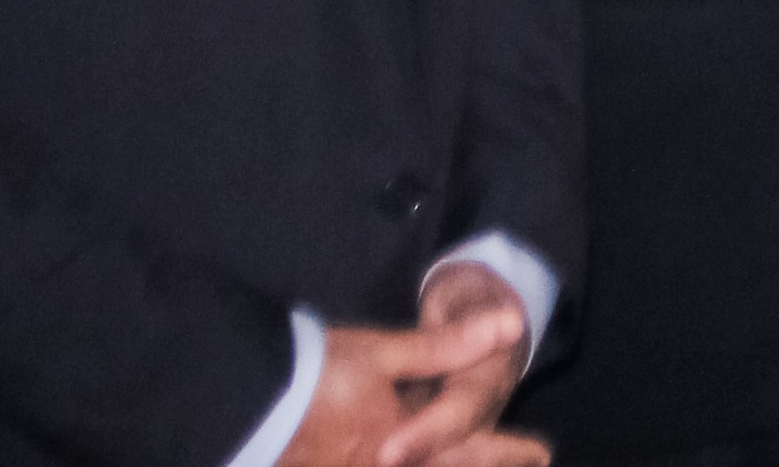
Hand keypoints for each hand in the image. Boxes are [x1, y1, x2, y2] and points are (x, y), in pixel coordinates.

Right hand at [276, 292, 525, 466]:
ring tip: (469, 456)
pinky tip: (389, 453)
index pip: (466, 450)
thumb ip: (445, 346)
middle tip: (527, 460)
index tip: (541, 453)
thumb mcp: (379, 354)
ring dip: (437, 459)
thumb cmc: (312, 374)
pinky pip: (366, 465)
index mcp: (400, 446)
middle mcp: (377, 466)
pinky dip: (400, 459)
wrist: (238, 402)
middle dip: (476, 462)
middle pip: (436, 466)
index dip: (505, 451)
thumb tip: (510, 325)